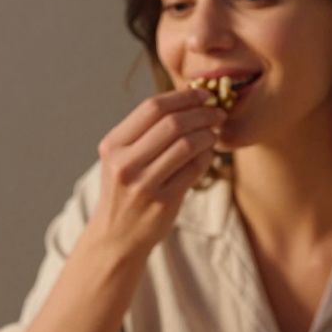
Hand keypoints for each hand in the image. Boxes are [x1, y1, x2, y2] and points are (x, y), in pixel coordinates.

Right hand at [87, 88, 226, 255]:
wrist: (116, 237)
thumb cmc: (125, 191)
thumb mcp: (122, 159)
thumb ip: (145, 132)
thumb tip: (188, 101)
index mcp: (113, 145)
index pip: (151, 107)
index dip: (182, 97)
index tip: (203, 94)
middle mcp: (125, 164)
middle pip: (172, 123)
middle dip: (201, 113)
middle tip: (218, 112)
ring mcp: (144, 185)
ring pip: (187, 145)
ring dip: (208, 134)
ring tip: (215, 132)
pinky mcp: (163, 202)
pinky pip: (194, 169)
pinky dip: (206, 156)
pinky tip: (208, 153)